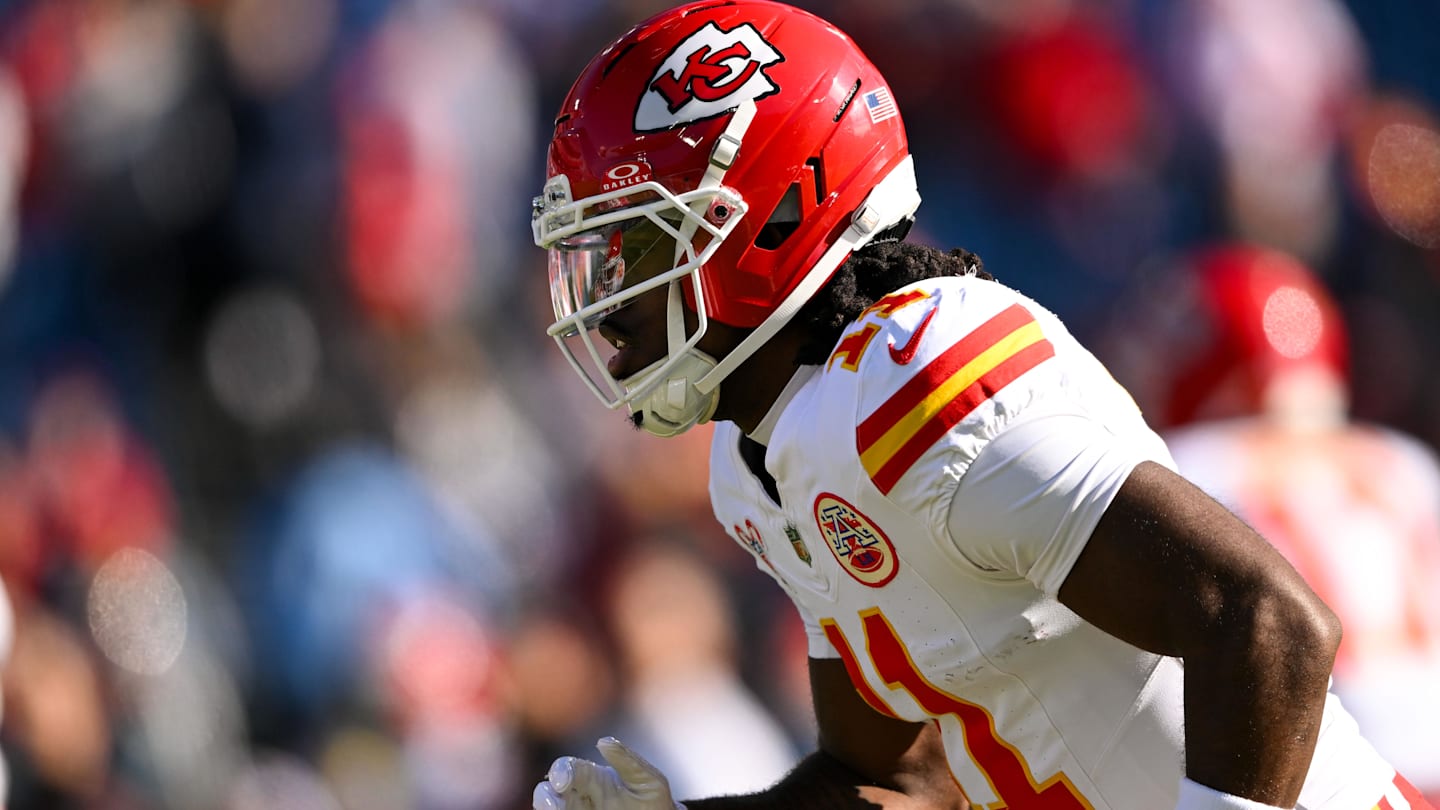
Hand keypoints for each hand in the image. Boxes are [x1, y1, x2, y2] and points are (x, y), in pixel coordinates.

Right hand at [533, 736, 684, 809]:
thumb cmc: (652, 800)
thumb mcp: (648, 780)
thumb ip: (628, 761)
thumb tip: (603, 742)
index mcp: (593, 777)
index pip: (569, 769)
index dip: (561, 771)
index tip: (561, 779)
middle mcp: (580, 796)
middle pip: (550, 791)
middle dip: (545, 794)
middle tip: (551, 798)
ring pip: (552, 808)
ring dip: (547, 807)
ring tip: (552, 809)